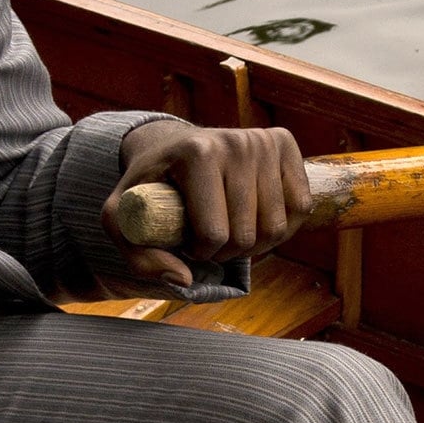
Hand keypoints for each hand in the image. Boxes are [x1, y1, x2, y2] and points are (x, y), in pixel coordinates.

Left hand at [108, 118, 311, 285]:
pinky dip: (282, 228)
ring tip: (231, 234)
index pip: (213, 233)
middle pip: (247, 234)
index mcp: (196, 152)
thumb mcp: (122, 217)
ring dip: (255, 246)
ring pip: (277, 227)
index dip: (199, 252)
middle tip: (208, 243)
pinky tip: (257, 222)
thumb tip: (184, 281)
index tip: (185, 242)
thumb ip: (139, 256)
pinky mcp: (285, 145)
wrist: (174, 145)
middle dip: (226, 253)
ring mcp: (264, 142)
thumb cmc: (150, 186)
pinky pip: (301, 208)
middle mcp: (235, 142)